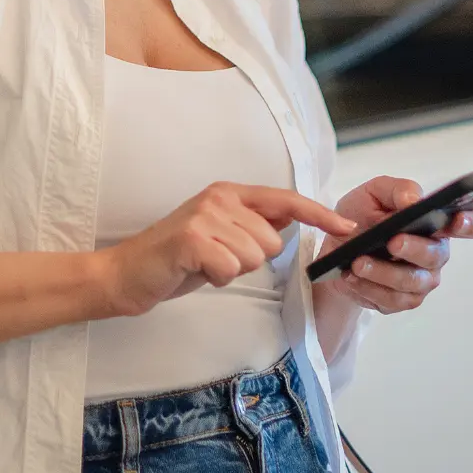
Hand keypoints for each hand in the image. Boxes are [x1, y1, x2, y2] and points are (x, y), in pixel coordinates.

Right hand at [104, 182, 357, 317]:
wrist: (127, 273)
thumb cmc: (176, 259)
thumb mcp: (220, 236)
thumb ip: (253, 225)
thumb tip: (290, 218)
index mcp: (229, 193)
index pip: (285, 200)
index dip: (318, 213)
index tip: (345, 226)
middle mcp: (219, 198)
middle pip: (272, 241)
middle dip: (250, 260)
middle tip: (216, 259)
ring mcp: (204, 216)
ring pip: (254, 257)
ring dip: (231, 271)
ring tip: (204, 264)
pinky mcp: (191, 238)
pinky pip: (230, 269)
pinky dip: (217, 278)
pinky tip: (195, 271)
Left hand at [319, 176, 472, 314]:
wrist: (335, 245)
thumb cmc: (362, 215)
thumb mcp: (374, 193)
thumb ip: (397, 190)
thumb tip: (414, 199)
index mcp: (436, 223)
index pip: (470, 224)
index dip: (470, 224)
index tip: (457, 220)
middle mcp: (434, 253)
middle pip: (436, 256)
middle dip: (414, 249)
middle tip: (392, 242)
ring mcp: (421, 279)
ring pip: (412, 282)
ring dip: (383, 272)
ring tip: (358, 262)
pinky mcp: (402, 300)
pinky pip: (392, 300)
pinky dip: (369, 287)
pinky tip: (351, 276)